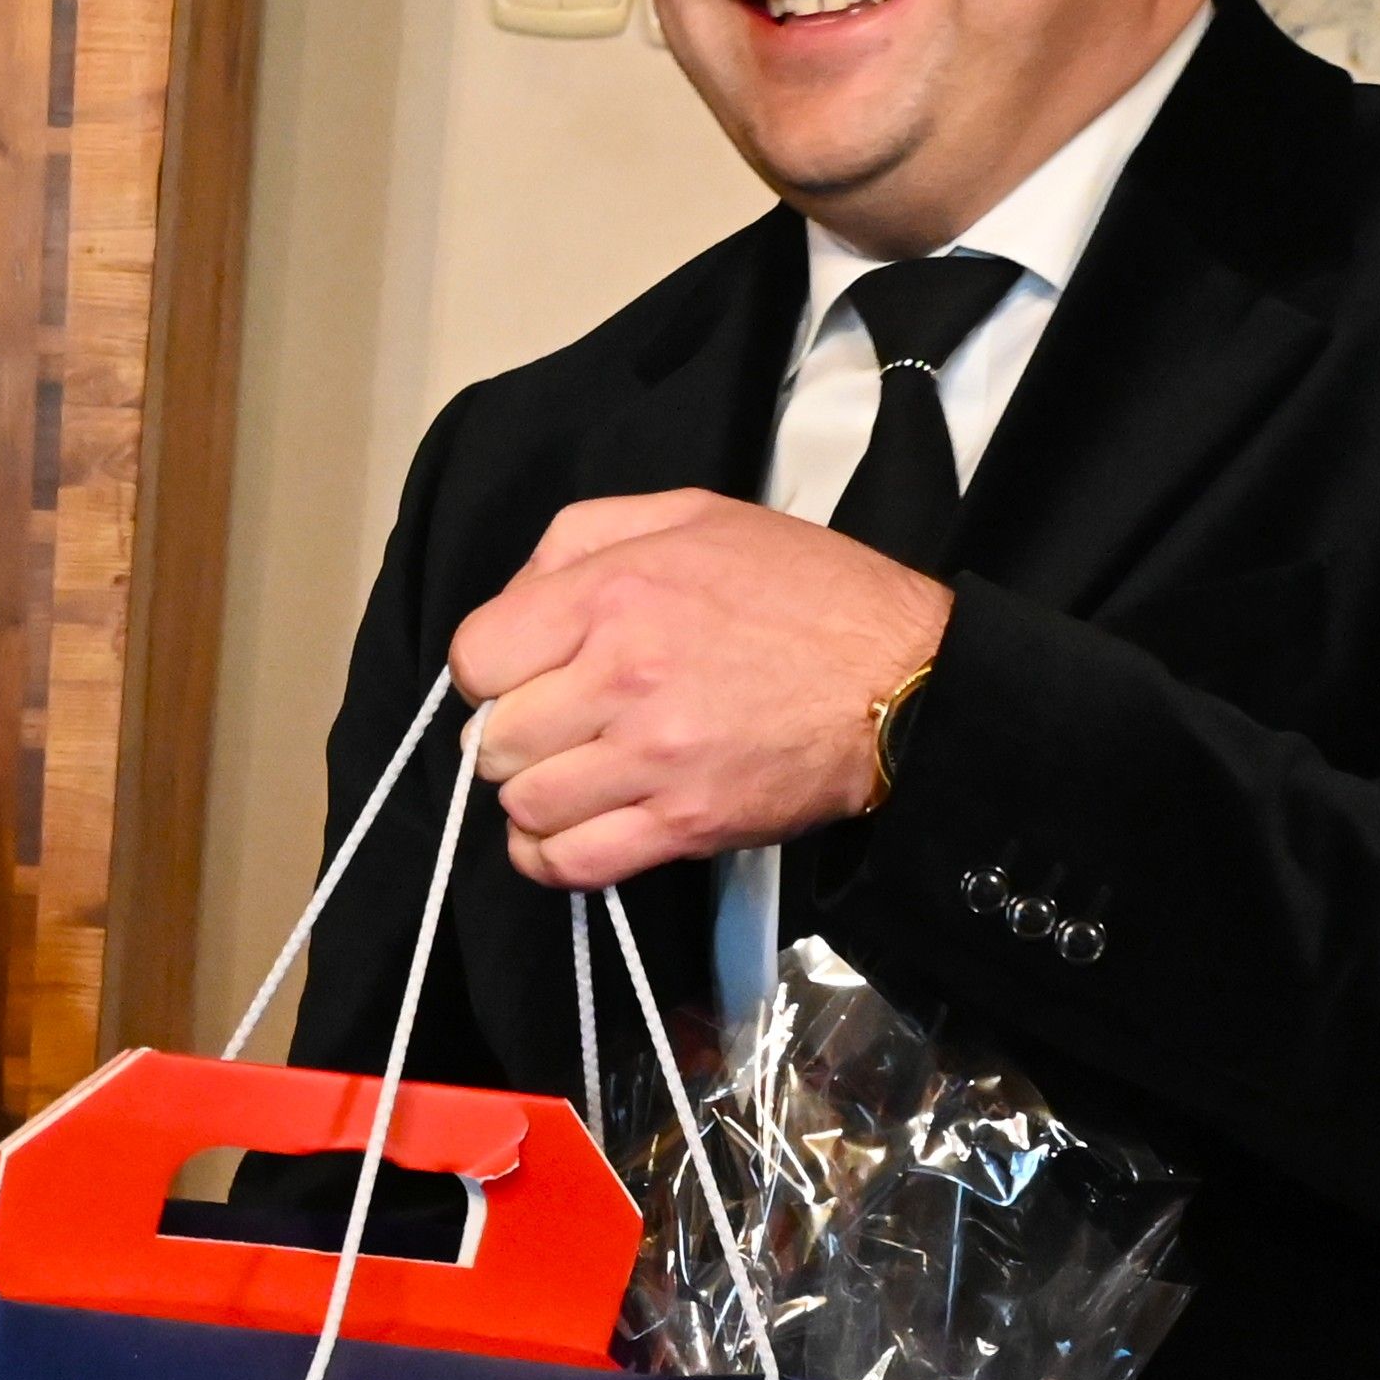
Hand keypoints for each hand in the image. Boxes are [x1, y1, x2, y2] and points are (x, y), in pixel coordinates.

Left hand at [447, 490, 950, 890]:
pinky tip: (570, 829)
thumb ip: (582, 540)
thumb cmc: (804, 593)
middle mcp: (622, 676)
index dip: (491, 668)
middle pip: (493, 738)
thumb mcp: (690, 515)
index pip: (476, 656)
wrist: (903, 680)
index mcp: (614, 593)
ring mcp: (653, 758)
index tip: (522, 672)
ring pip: (524, 805)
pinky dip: (552, 856)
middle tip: (556, 724)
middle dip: (511, 733)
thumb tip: (514, 601)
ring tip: (574, 773)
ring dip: (535, 794)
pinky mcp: (684, 824)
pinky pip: (571, 864)